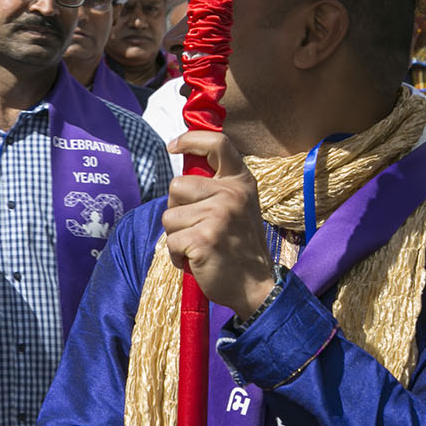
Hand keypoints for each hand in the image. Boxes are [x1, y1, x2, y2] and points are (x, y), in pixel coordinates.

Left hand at [161, 131, 273, 319]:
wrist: (256, 286)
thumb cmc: (239, 247)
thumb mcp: (237, 207)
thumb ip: (216, 188)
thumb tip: (182, 171)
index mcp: (240, 182)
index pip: (217, 143)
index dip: (191, 139)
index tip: (173, 146)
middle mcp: (231, 194)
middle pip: (176, 186)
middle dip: (177, 209)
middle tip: (198, 228)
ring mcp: (218, 215)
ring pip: (169, 216)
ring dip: (177, 235)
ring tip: (200, 245)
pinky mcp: (203, 238)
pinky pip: (171, 241)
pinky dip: (177, 255)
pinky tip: (196, 260)